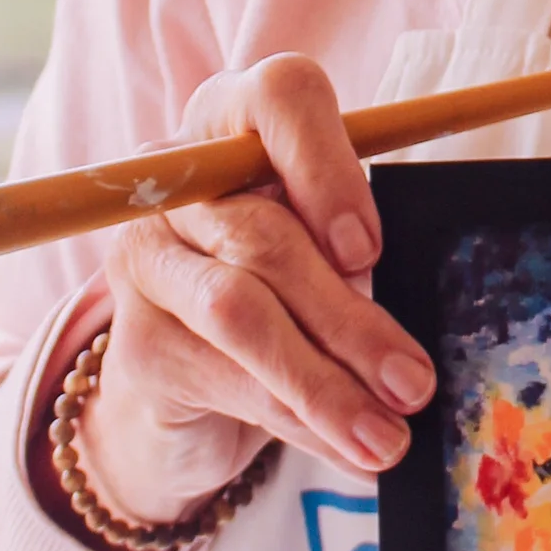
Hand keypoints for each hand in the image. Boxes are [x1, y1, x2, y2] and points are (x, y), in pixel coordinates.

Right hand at [53, 55, 437, 525]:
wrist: (182, 386)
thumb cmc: (283, 294)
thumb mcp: (326, 259)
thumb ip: (355, 264)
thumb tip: (412, 343)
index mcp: (241, 126)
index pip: (279, 99)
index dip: (327, 166)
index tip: (368, 248)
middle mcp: (182, 179)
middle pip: (267, 237)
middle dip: (351, 321)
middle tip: (413, 384)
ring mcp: (146, 259)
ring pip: (242, 315)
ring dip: (326, 386)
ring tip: (387, 437)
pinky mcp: (137, 342)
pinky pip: (229, 379)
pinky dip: (300, 422)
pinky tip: (348, 452)